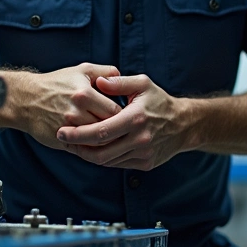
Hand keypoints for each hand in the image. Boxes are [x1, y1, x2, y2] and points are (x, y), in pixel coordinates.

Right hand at [13, 63, 123, 150]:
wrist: (26, 99)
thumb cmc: (56, 83)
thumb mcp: (81, 70)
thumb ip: (105, 72)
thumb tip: (122, 77)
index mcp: (84, 95)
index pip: (115, 111)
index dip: (124, 115)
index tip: (126, 115)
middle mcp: (76, 113)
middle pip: (108, 128)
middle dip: (117, 129)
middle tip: (124, 129)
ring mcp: (68, 129)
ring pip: (98, 141)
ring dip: (107, 141)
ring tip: (114, 137)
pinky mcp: (61, 140)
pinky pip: (84, 149)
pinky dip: (93, 148)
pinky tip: (98, 143)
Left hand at [56, 74, 189, 170]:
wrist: (184, 125)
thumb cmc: (159, 101)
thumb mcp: (142, 84)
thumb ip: (119, 82)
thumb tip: (98, 81)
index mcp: (136, 119)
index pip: (101, 131)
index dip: (79, 134)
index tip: (62, 131)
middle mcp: (140, 139)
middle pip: (101, 151)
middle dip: (78, 147)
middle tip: (62, 139)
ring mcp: (143, 154)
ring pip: (107, 161)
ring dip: (88, 155)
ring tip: (73, 145)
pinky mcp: (145, 164)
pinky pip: (118, 165)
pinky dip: (103, 159)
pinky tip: (92, 150)